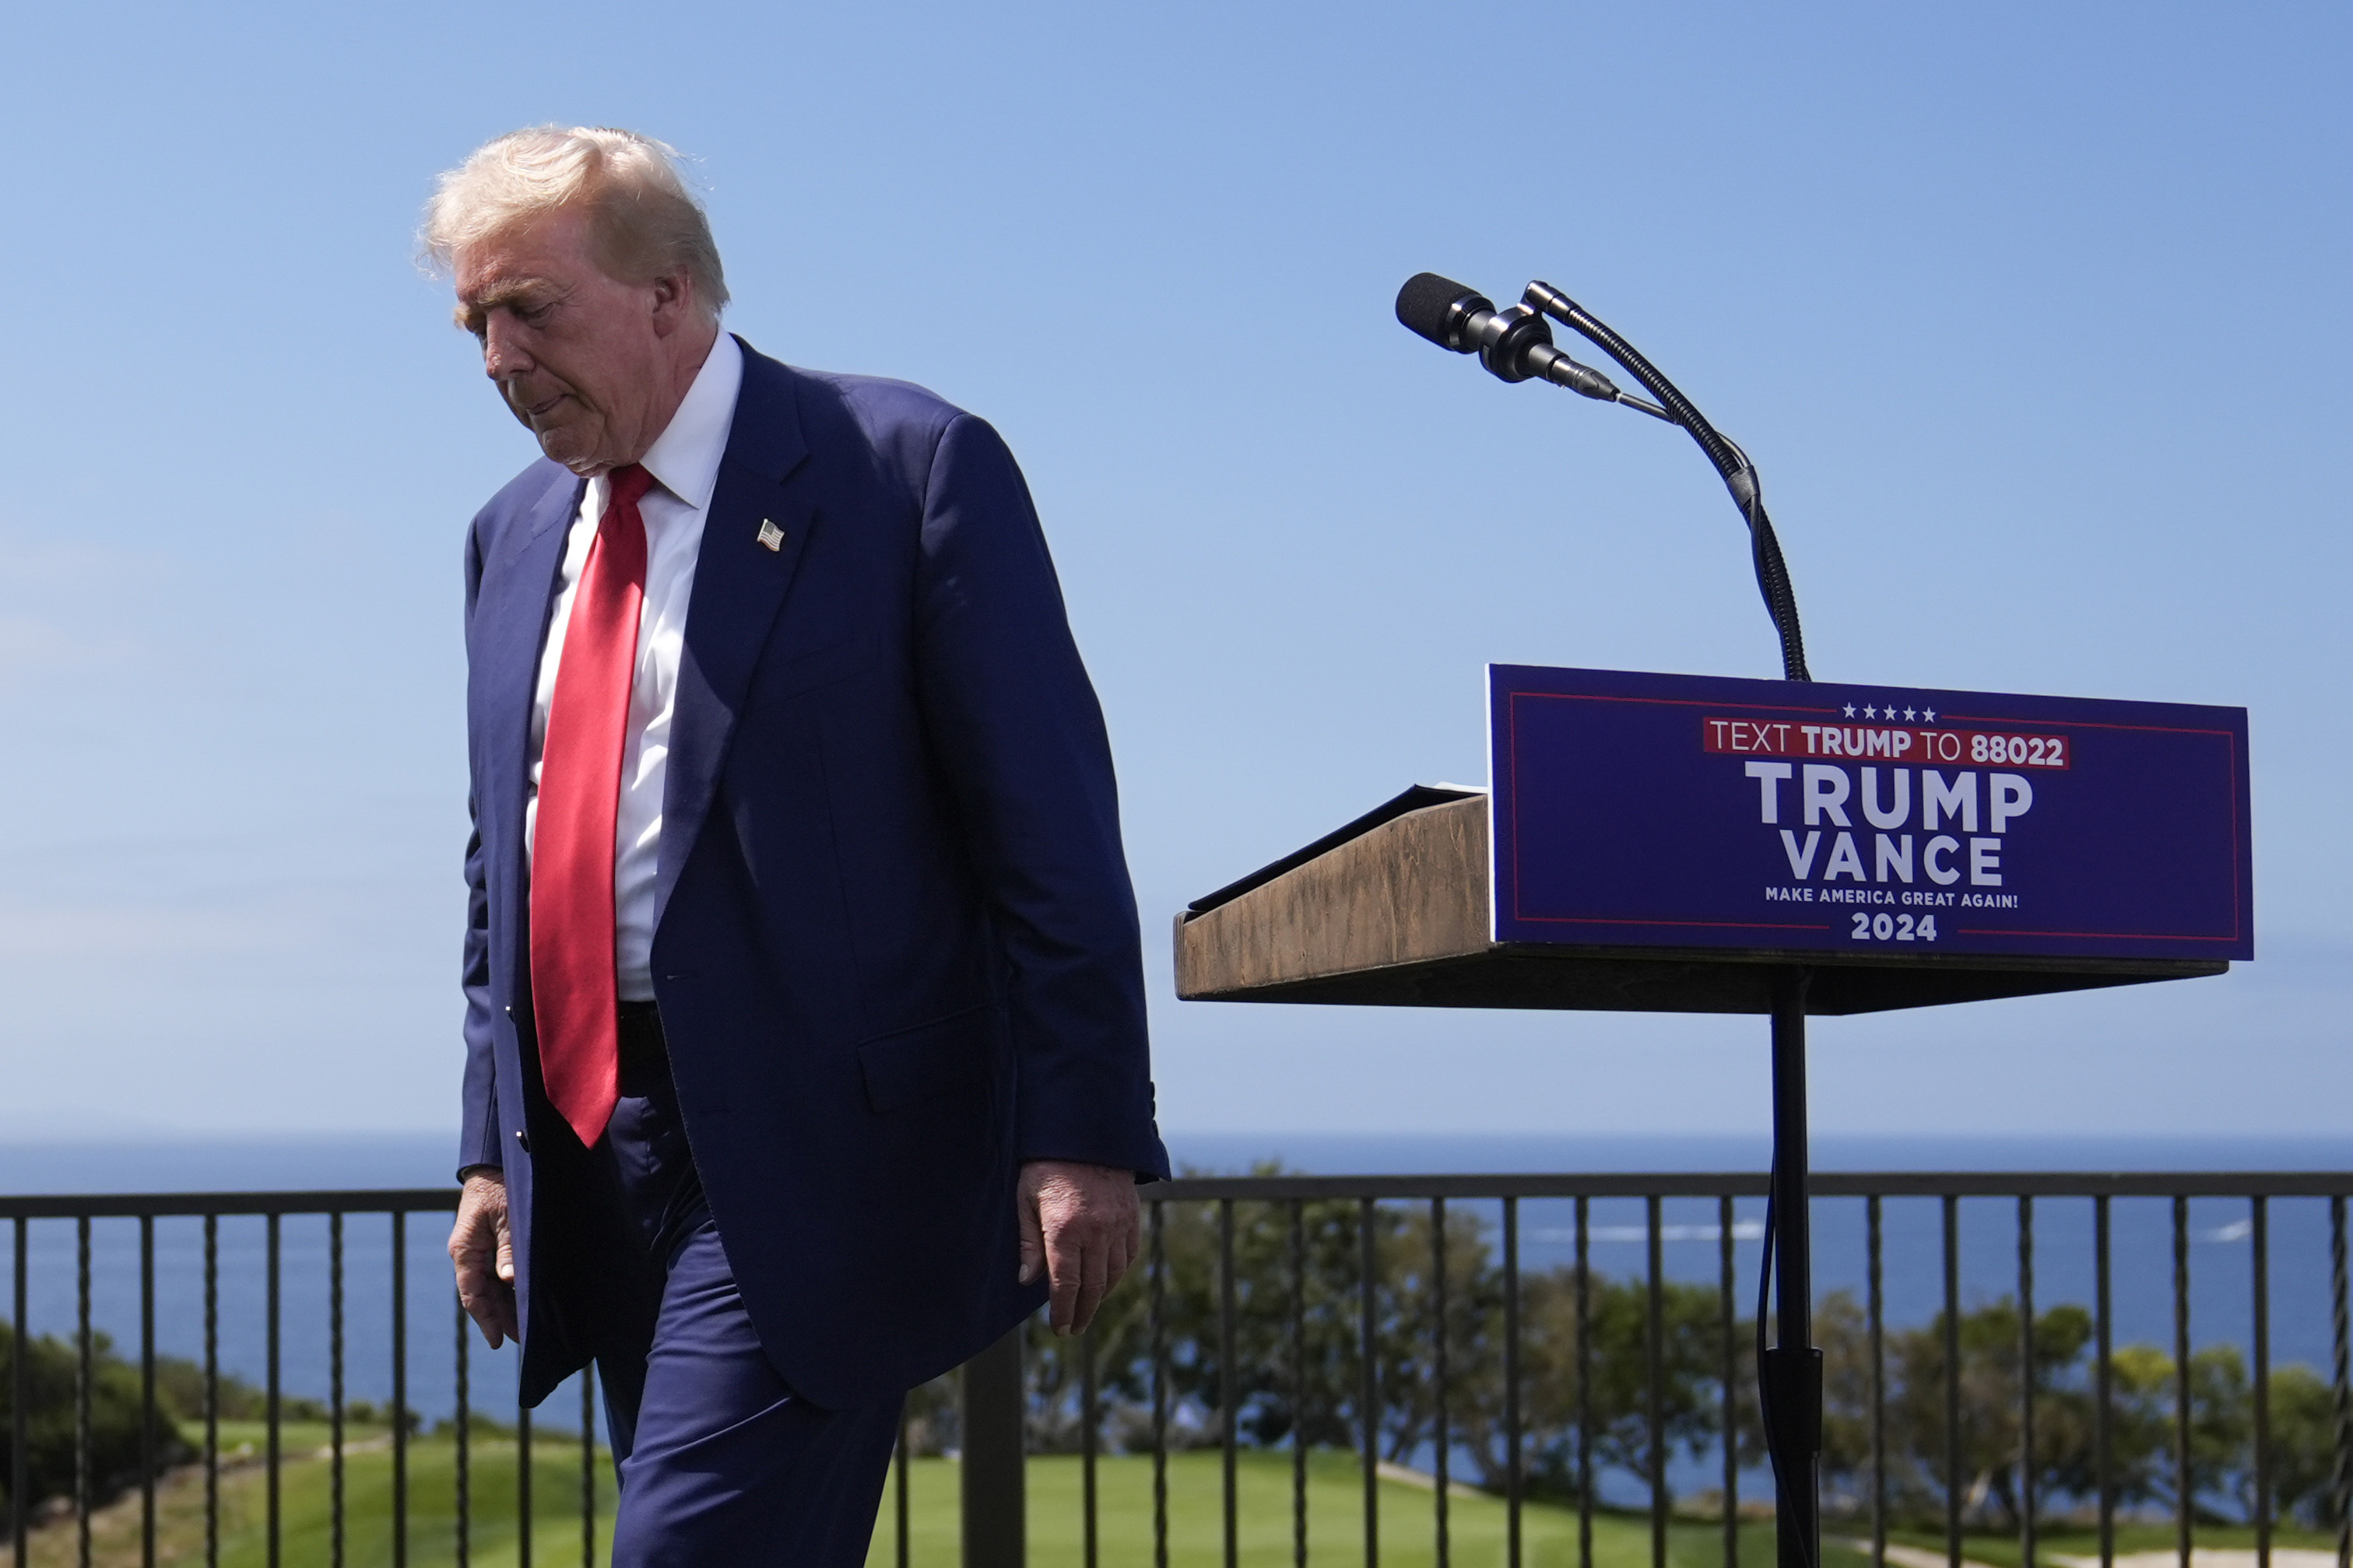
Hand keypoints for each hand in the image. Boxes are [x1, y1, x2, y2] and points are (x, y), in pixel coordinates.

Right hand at [449, 1169, 518, 1348]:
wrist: (493, 1166)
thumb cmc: (499, 1188)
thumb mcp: (505, 1216)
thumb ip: (507, 1248)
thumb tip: (509, 1281)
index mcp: (464, 1250)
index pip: (472, 1294)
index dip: (486, 1319)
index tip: (498, 1340)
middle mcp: (467, 1255)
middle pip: (482, 1296)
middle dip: (500, 1318)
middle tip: (521, 1340)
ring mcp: (477, 1253)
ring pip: (489, 1288)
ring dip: (504, 1307)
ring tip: (524, 1328)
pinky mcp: (488, 1247)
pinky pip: (495, 1276)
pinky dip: (507, 1291)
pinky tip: (521, 1301)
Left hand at [1017, 1159, 1140, 1336]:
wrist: (1084, 1132)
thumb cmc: (1046, 1165)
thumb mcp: (1025, 1199)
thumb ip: (1029, 1242)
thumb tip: (1027, 1280)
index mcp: (1064, 1228)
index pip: (1065, 1284)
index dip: (1063, 1311)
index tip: (1060, 1329)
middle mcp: (1095, 1230)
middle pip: (1093, 1286)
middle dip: (1082, 1312)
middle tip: (1073, 1329)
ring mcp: (1118, 1223)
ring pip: (1114, 1274)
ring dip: (1101, 1296)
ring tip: (1087, 1308)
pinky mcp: (1132, 1215)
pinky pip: (1129, 1254)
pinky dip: (1119, 1273)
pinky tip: (1107, 1281)